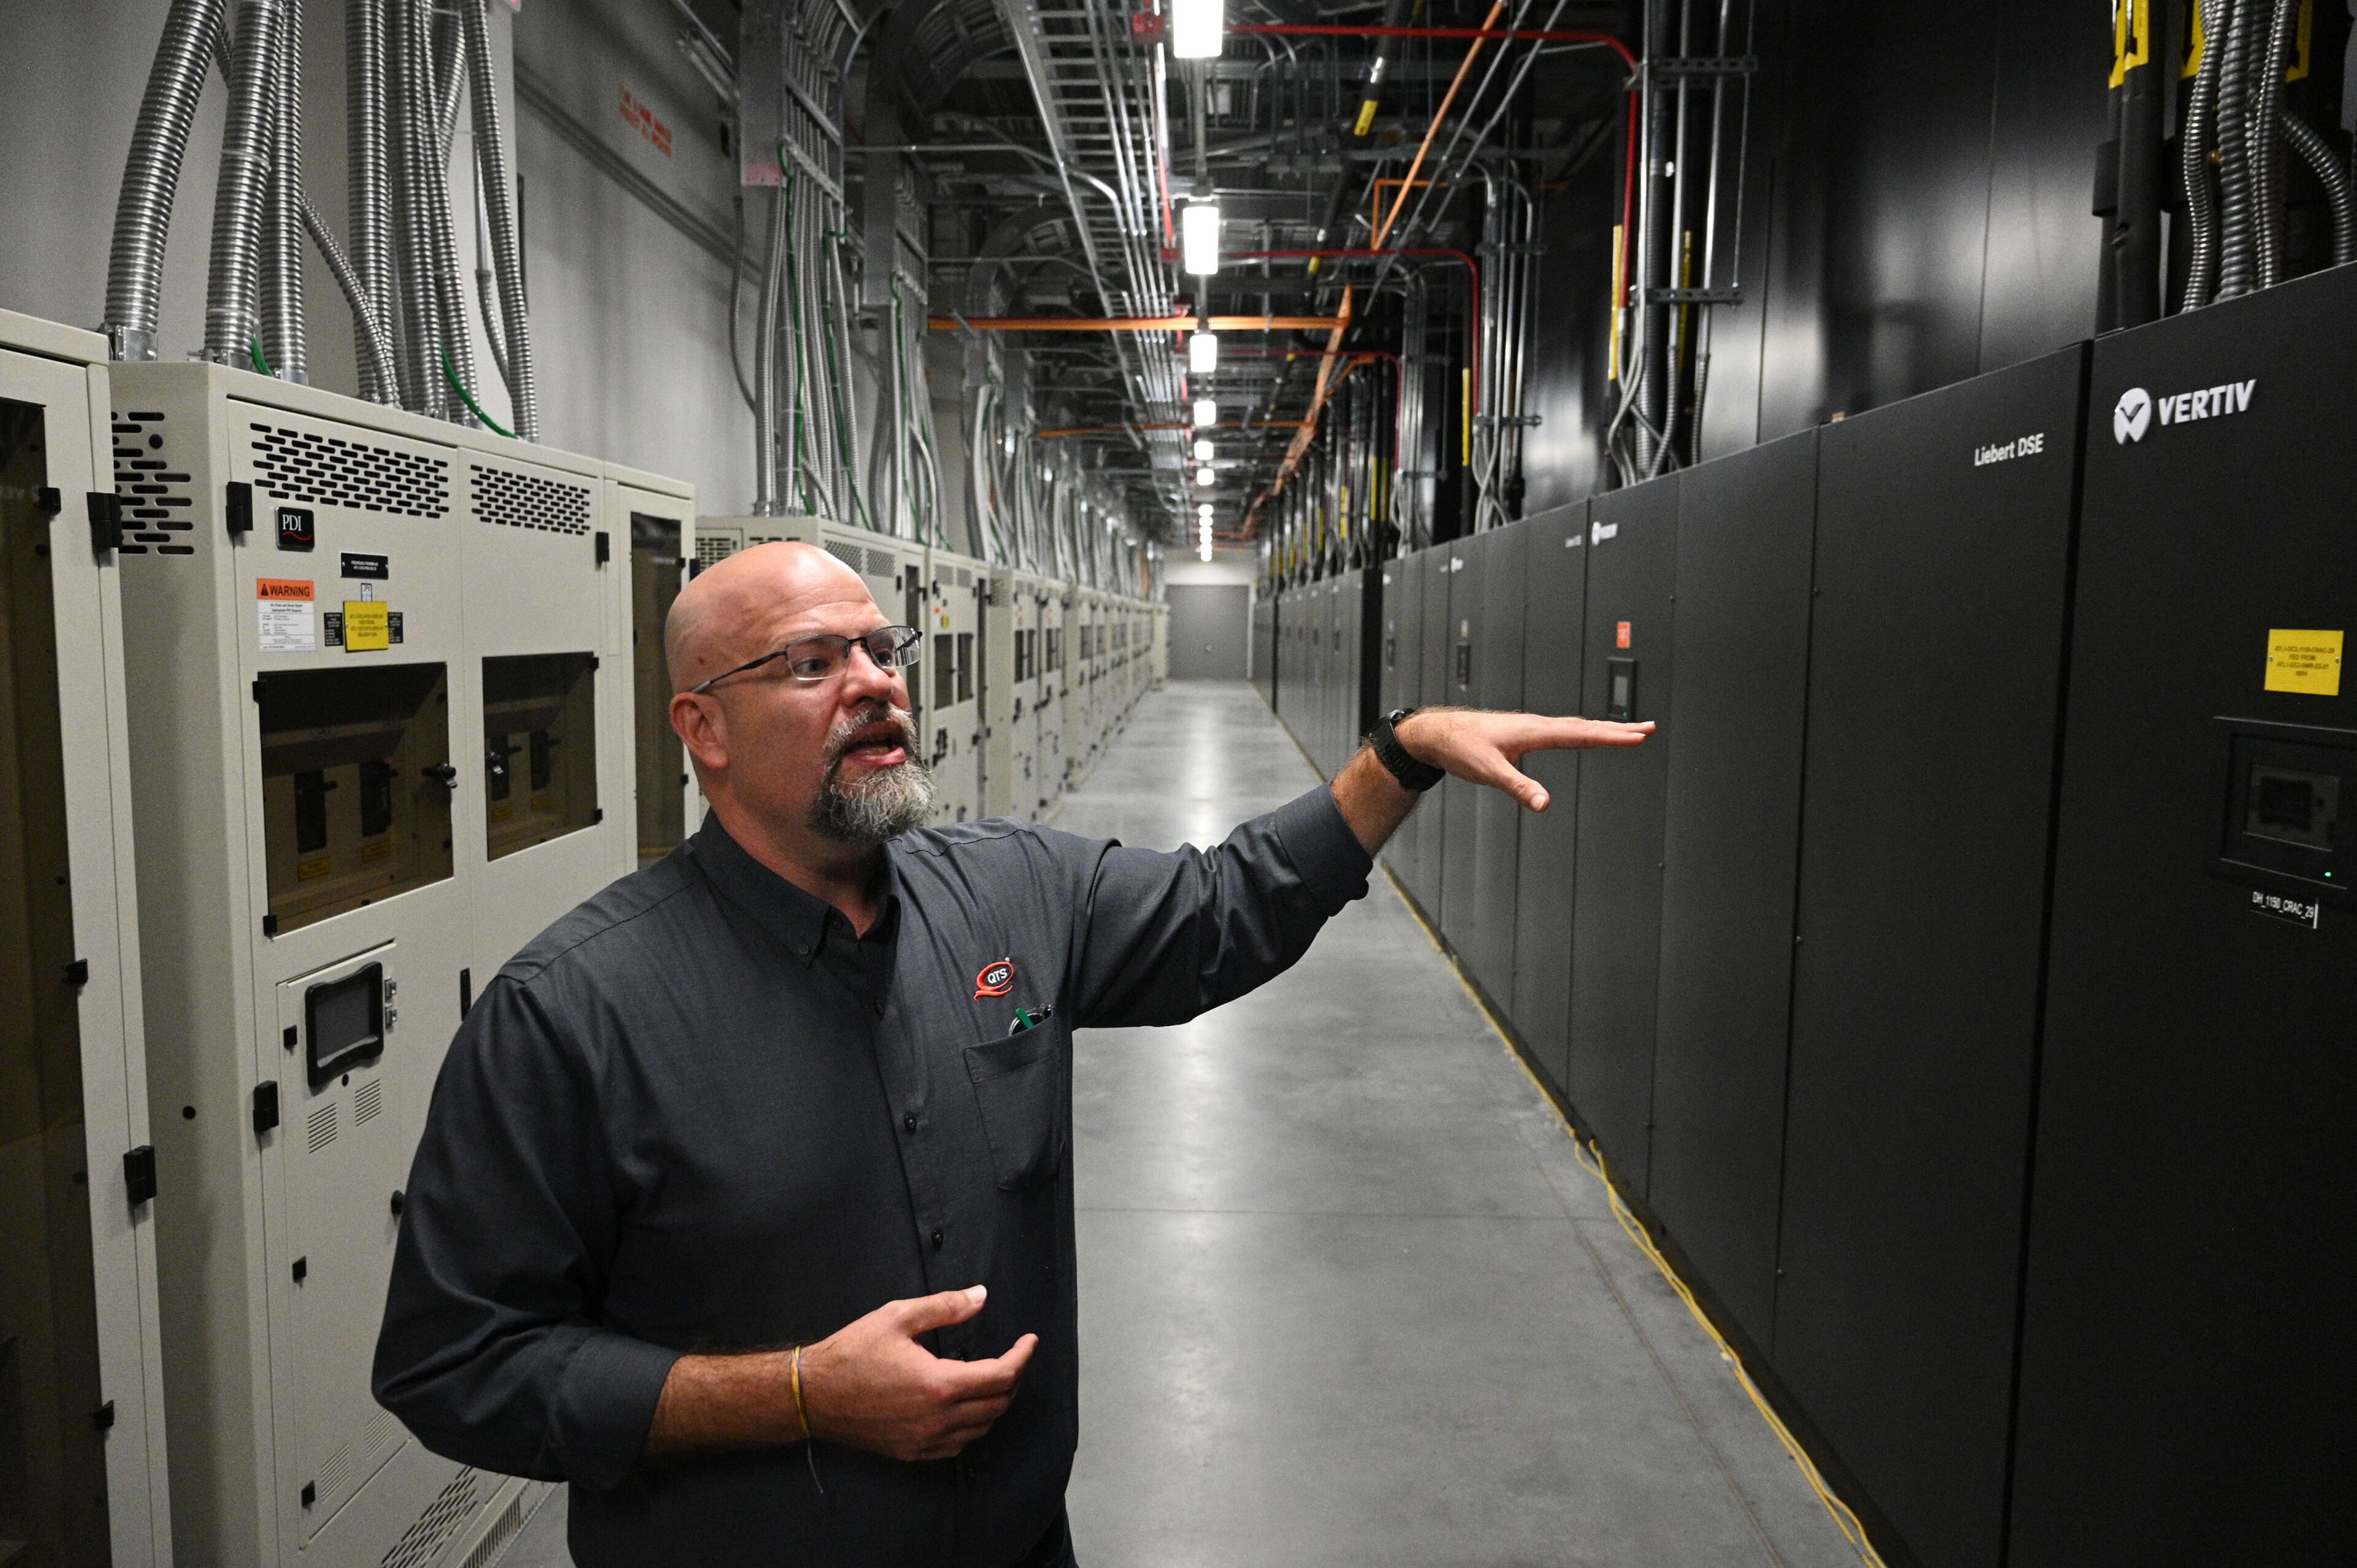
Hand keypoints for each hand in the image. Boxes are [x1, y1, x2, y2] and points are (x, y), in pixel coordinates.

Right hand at [801, 1285, 1038, 1462]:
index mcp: (938, 1385)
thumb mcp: (898, 1316)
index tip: (1029, 1341)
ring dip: (996, 1402)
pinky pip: (959, 1444)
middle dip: (1013, 1378)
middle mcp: (937, 1419)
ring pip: (982, 1427)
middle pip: (998, 1404)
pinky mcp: (913, 1452)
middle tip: (1013, 1356)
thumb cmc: (852, 1353)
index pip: (1001, 1376)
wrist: (813, 1395)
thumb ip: (945, 1307)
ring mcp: (925, 1441)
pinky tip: (967, 1406)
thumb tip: (980, 1296)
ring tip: (995, 1376)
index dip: (1022, 1357)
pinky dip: (973, 1425)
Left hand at [1397, 707, 1654, 810]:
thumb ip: (1518, 788)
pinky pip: (1564, 730)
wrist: (1439, 732)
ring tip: (1629, 731)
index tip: (1638, 736)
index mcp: (1534, 731)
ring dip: (1604, 729)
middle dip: (1618, 729)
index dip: (1611, 736)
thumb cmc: (1461, 747)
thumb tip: (1545, 804)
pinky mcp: (1527, 734)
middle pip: (1586, 726)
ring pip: (1576, 726)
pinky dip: (1584, 731)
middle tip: (1648, 729)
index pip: (1581, 734)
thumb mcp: (1489, 772)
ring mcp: (1533, 728)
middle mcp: (1537, 725)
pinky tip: (1587, 735)